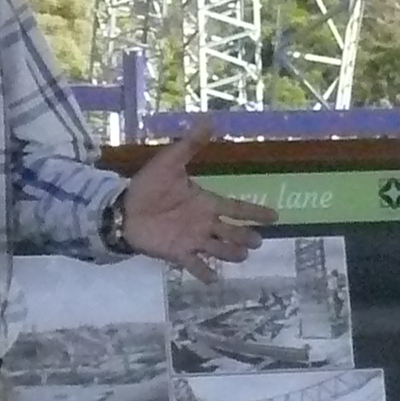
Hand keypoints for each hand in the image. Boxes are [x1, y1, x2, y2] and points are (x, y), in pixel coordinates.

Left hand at [121, 135, 276, 276]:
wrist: (123, 208)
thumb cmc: (148, 185)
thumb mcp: (170, 161)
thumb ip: (190, 145)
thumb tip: (209, 121)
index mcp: (206, 202)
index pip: (237, 208)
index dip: (256, 212)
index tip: (275, 216)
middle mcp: (205, 223)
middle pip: (234, 233)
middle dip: (246, 238)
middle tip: (256, 241)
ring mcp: (193, 240)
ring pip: (220, 250)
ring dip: (231, 254)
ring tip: (241, 255)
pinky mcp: (178, 253)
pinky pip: (196, 266)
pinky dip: (205, 274)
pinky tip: (214, 280)